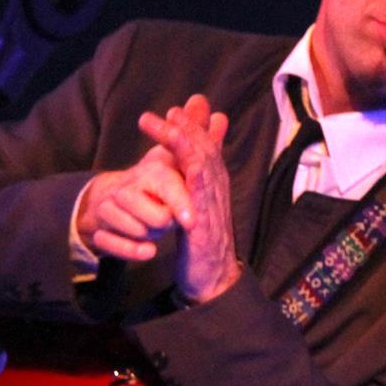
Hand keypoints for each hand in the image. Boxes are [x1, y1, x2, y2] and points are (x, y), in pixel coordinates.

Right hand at [74, 142, 191, 263]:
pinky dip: (132, 250)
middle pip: (158, 219)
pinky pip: (114, 244)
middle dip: (169, 223)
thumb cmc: (152, 182)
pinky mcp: (98, 228)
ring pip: (140, 232)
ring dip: (151, 234)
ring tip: (151, 223)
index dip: (180, 203)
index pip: (167, 186)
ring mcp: (108, 207)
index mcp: (151, 172)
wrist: (109, 199)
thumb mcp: (175, 161)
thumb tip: (220, 115)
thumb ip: (198, 140)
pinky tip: (147, 250)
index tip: (191, 220)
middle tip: (167, 216)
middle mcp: (126, 187)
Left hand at [136, 95, 238, 304]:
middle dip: (190, 126)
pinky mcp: (205, 221)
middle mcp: (217, 189)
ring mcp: (213, 204)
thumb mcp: (195, 207)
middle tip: (173, 108)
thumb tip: (189, 165)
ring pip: (204, 164)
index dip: (193, 127)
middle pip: (206, 150)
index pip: (206, 148)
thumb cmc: (202, 243)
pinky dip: (197, 171)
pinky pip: (202, 192)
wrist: (212, 277)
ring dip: (186, 140)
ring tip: (168, 122)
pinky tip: (187, 159)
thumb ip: (192, 183)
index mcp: (212, 185)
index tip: (178, 109)